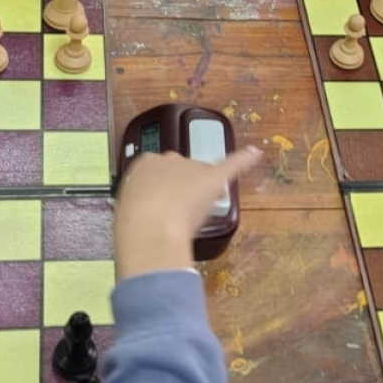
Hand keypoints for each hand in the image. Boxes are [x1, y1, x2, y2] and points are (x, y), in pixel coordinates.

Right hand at [114, 146, 261, 278]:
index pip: (159, 172)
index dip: (162, 190)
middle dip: (180, 189)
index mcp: (144, 164)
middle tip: (174, 213)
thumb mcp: (128, 209)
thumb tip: (151, 210)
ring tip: (190, 214)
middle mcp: (169, 159)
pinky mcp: (213, 177)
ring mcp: (192, 167)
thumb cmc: (134, 224)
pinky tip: (254, 154)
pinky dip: (244, 160)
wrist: (149, 228)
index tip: (160, 204)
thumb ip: (143, 203)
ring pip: (202, 176)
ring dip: (200, 191)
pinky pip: (232, 164)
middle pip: (182, 172)